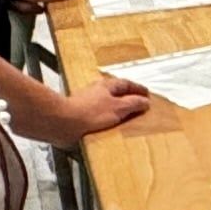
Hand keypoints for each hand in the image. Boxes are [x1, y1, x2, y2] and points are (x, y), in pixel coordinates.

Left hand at [7, 73, 152, 146]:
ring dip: (117, 108)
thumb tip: (145, 101)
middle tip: (138, 103)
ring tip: (126, 116)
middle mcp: (96, 91)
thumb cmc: (90, 113)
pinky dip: (108, 118)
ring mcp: (88, 102)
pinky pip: (99, 114)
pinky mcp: (81, 115)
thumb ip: (133, 104)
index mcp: (107, 85)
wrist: (64, 123)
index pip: (126, 83)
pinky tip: (110, 126)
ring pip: (107, 103)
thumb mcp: (118, 108)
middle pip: (116, 91)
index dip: (138, 88)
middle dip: (127, 96)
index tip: (146, 93)